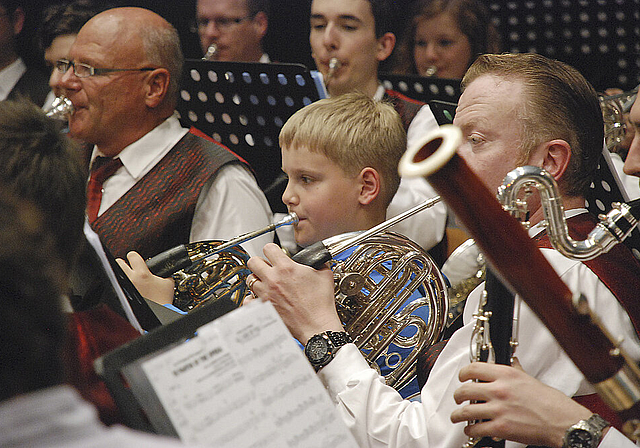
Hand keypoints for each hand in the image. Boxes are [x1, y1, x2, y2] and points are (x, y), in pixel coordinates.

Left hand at [116, 251, 174, 304]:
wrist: (157, 314)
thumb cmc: (162, 301)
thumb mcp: (168, 283)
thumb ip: (164, 274)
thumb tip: (162, 271)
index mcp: (142, 274)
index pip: (132, 255)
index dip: (134, 256)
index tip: (135, 258)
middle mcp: (130, 279)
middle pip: (118, 262)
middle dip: (124, 264)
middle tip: (129, 267)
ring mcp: (124, 287)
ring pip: (115, 273)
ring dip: (121, 274)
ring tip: (127, 277)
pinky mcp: (122, 295)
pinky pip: (118, 285)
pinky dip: (121, 285)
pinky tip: (128, 287)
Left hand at [247, 243, 343, 343]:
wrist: (316, 325)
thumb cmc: (320, 304)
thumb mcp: (325, 275)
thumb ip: (318, 263)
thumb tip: (316, 260)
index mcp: (286, 268)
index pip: (269, 248)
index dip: (272, 249)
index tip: (274, 253)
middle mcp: (273, 279)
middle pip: (253, 261)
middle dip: (260, 262)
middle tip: (266, 266)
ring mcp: (266, 294)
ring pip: (250, 280)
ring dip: (257, 279)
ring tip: (265, 282)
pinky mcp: (264, 307)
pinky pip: (249, 300)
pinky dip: (252, 298)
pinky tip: (261, 297)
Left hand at [450, 359, 591, 447]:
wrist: (563, 422)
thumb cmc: (551, 402)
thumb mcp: (530, 379)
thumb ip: (516, 370)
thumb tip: (512, 362)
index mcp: (506, 375)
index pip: (473, 368)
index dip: (463, 373)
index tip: (462, 378)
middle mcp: (499, 390)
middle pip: (465, 390)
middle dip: (457, 396)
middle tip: (458, 398)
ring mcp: (498, 410)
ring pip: (466, 411)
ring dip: (458, 415)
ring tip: (457, 416)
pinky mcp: (500, 428)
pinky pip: (476, 429)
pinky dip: (470, 430)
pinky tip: (471, 430)